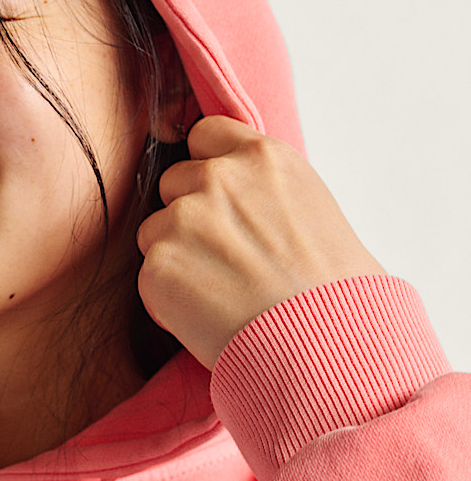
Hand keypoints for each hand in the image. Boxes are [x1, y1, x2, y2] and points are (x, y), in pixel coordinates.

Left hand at [136, 115, 385, 369]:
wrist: (326, 345)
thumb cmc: (332, 288)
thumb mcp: (311, 207)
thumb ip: (262, 186)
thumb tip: (233, 188)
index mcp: (262, 157)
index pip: (205, 135)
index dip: (206, 168)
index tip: (218, 199)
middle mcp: (218, 178)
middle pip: (173, 182)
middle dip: (189, 216)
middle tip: (228, 258)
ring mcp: (184, 219)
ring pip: (156, 229)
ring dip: (176, 256)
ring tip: (223, 289)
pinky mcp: (160, 263)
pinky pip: (150, 274)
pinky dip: (169, 296)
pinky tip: (209, 312)